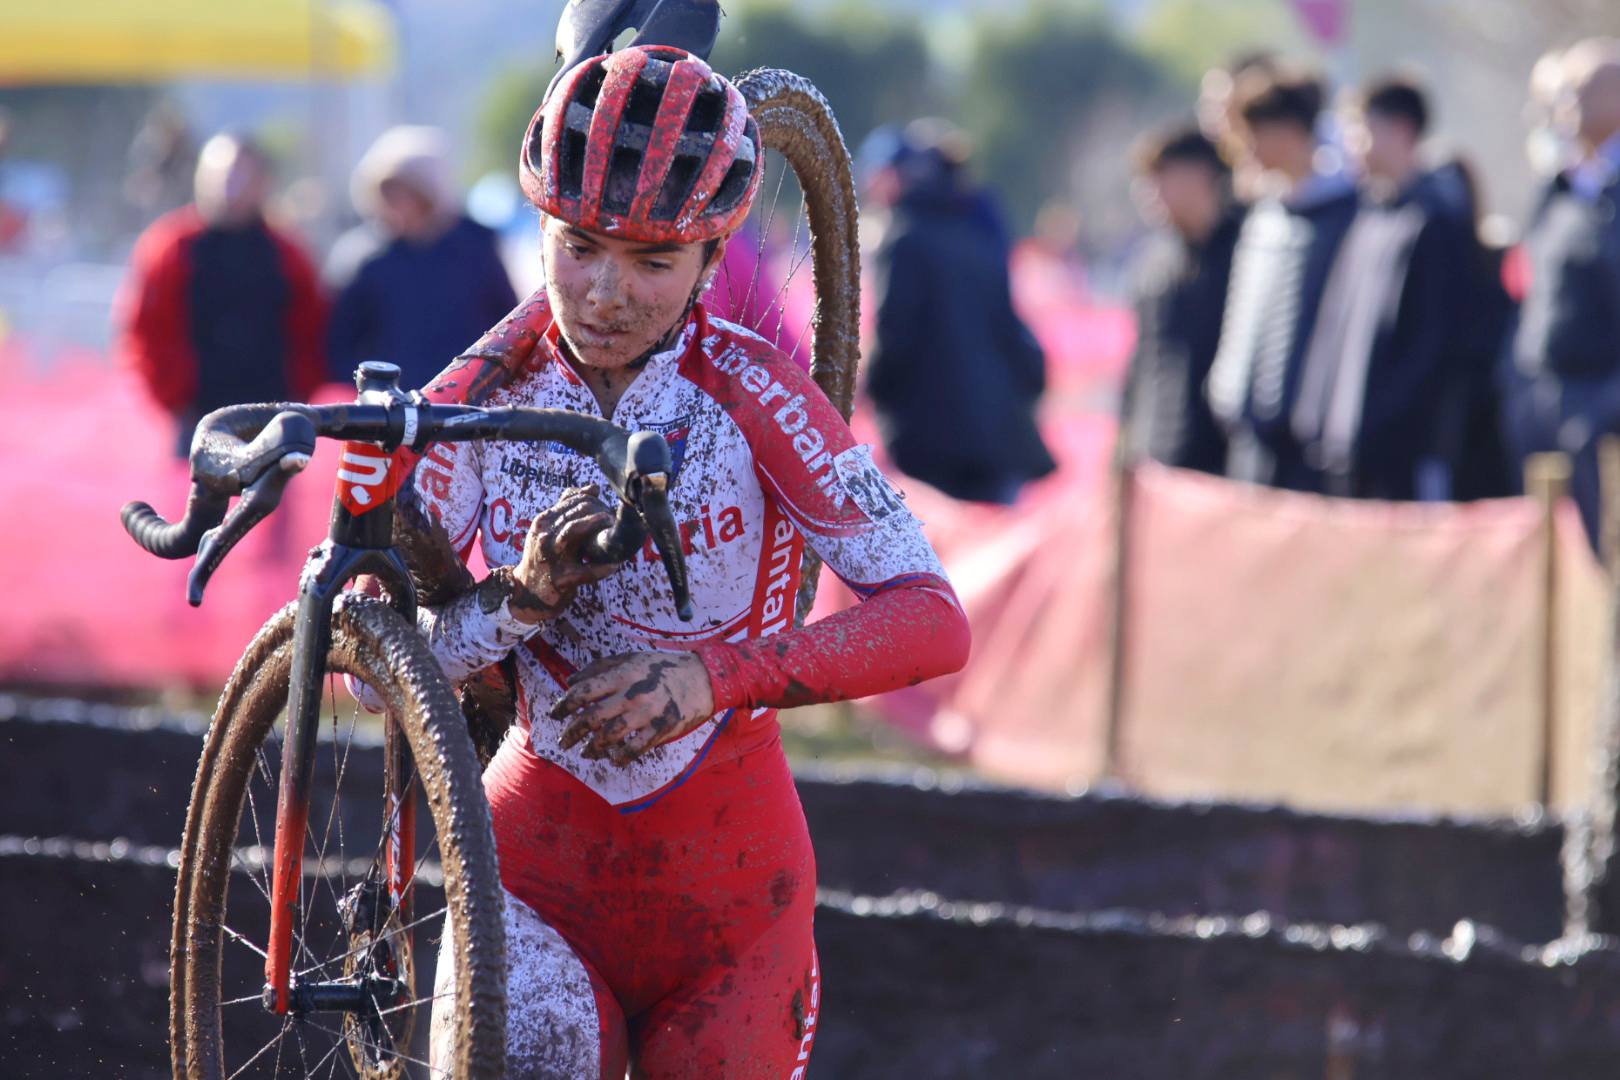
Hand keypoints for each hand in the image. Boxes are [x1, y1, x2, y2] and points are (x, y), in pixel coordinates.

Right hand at [500, 485, 620, 622]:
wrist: (528, 592)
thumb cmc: (544, 557)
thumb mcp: (549, 531)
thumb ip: (568, 509)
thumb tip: (593, 488)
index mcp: (542, 524)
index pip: (566, 504)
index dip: (587, 499)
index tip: (603, 500)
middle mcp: (544, 538)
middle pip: (569, 516)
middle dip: (592, 510)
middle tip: (611, 511)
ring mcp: (551, 558)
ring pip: (571, 534)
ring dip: (591, 525)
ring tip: (609, 521)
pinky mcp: (561, 579)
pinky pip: (585, 571)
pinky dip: (601, 568)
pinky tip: (615, 565)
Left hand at [551, 651, 715, 765]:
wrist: (703, 677)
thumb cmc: (663, 667)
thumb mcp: (631, 658)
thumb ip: (600, 667)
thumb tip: (571, 680)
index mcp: (622, 674)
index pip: (583, 691)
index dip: (564, 705)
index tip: (555, 715)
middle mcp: (632, 693)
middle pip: (592, 717)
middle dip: (572, 732)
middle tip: (564, 741)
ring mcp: (647, 713)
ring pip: (610, 736)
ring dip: (592, 748)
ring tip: (585, 752)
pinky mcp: (661, 729)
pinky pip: (635, 749)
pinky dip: (621, 757)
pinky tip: (614, 759)